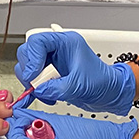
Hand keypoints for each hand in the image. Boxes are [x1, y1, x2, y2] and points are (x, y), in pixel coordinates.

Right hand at [15, 31, 134, 113]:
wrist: (110, 93)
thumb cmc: (103, 82)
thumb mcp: (80, 85)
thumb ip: (58, 88)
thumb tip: (38, 90)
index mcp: (66, 42)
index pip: (39, 42)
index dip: (32, 58)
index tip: (34, 75)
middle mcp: (57, 49)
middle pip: (29, 52)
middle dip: (29, 70)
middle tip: (36, 85)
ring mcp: (52, 61)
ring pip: (27, 66)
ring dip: (31, 82)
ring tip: (44, 93)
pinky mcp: (50, 74)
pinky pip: (33, 79)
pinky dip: (34, 89)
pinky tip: (42, 96)